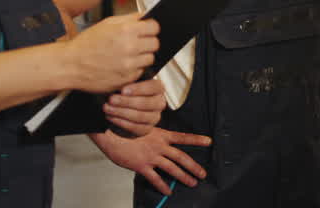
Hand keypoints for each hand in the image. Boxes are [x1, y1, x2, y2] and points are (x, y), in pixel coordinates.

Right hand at [65, 13, 158, 92]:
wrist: (71, 65)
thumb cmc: (86, 44)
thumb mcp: (107, 23)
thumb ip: (129, 19)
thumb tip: (145, 16)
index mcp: (126, 30)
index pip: (155, 27)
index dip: (151, 28)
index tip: (147, 30)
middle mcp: (130, 47)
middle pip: (155, 43)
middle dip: (148, 42)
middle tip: (137, 43)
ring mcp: (129, 65)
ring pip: (150, 58)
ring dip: (142, 56)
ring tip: (128, 55)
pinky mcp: (127, 79)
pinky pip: (140, 72)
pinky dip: (134, 69)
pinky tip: (122, 65)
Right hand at [89, 127, 211, 193]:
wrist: (111, 134)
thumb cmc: (126, 130)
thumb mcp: (144, 127)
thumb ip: (155, 136)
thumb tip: (162, 142)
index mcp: (161, 134)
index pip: (183, 137)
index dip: (196, 139)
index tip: (209, 141)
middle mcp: (159, 145)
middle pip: (181, 157)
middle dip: (194, 166)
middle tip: (203, 174)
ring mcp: (151, 156)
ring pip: (172, 168)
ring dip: (184, 177)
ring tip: (192, 183)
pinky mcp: (142, 166)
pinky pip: (155, 178)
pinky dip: (163, 186)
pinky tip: (168, 191)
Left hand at [102, 78, 165, 136]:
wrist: (117, 108)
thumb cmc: (123, 91)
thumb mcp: (126, 82)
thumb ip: (127, 79)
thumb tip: (120, 76)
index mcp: (158, 88)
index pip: (154, 87)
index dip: (139, 89)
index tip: (123, 90)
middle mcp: (159, 103)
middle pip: (147, 103)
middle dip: (127, 102)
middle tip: (111, 99)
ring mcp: (154, 117)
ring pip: (140, 116)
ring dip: (121, 112)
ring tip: (107, 108)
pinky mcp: (146, 129)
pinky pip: (135, 127)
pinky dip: (121, 122)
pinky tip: (110, 117)